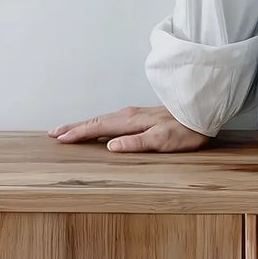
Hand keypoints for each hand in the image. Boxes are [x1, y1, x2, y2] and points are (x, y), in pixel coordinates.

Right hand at [48, 104, 212, 152]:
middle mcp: (129, 115)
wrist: (202, 112)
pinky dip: (98, 124)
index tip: (60, 138)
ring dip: (84, 125)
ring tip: (70, 130)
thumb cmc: (186, 130)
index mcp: (130, 121)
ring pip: (103, 119)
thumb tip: (110, 146)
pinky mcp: (141, 116)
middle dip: (74, 127)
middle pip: (95, 121)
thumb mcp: (163, 141)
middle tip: (54, 133)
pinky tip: (99, 129)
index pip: (97, 127)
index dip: (78, 133)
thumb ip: (136, 143)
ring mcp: (134, 114)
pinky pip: (112, 120)